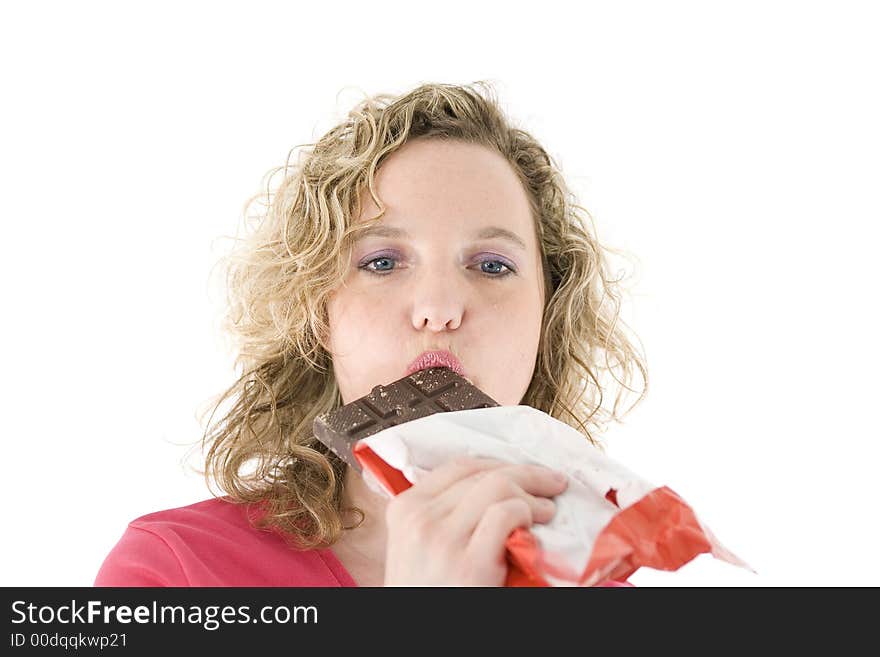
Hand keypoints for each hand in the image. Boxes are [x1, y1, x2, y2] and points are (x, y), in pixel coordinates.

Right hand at [382, 456, 567, 585]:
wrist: (420, 639)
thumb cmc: (426, 591)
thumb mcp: (419, 545)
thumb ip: (442, 514)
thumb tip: (493, 487)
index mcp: (405, 509)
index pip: (459, 467)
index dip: (498, 463)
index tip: (520, 471)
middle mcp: (420, 519)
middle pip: (483, 474)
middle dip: (525, 474)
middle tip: (551, 482)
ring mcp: (443, 540)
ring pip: (498, 486)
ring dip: (533, 492)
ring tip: (548, 508)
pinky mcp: (470, 565)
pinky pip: (506, 515)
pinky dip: (529, 513)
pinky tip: (539, 525)